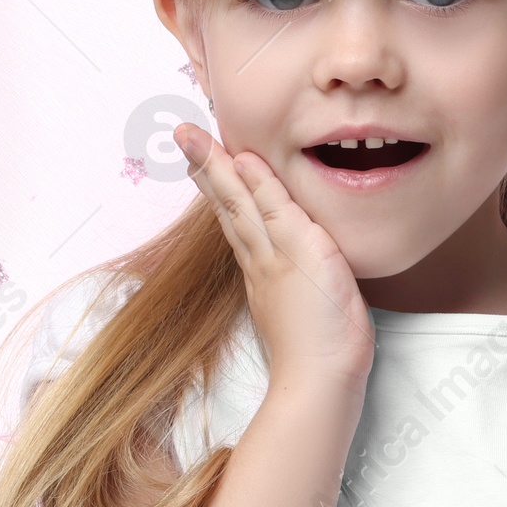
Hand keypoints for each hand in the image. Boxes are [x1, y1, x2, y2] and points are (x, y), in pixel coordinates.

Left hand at [174, 121, 374, 389]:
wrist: (322, 376)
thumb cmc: (320, 316)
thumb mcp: (304, 247)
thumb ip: (274, 204)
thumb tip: (245, 163)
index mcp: (263, 241)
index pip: (233, 189)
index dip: (212, 159)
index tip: (186, 131)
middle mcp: (259, 256)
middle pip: (230, 205)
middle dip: (209, 170)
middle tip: (185, 140)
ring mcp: (268, 278)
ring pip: (240, 227)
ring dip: (224, 195)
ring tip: (209, 172)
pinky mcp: (281, 298)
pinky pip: (256, 250)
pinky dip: (248, 227)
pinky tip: (250, 228)